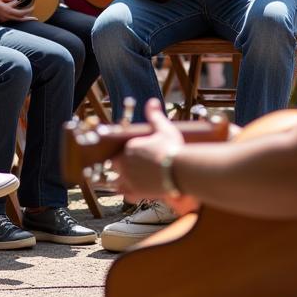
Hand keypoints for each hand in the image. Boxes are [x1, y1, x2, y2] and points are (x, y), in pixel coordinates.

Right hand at [0, 0, 34, 23]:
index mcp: (6, 9)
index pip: (20, 11)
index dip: (28, 9)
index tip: (33, 6)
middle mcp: (6, 16)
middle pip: (20, 18)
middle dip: (28, 17)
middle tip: (35, 18)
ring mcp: (4, 19)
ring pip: (16, 20)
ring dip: (23, 18)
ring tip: (31, 18)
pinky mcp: (2, 20)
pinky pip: (11, 19)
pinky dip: (17, 17)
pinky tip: (21, 16)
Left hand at [113, 100, 198, 215]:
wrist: (180, 170)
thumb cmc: (172, 148)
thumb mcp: (164, 128)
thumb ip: (155, 116)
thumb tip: (152, 101)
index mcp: (129, 147)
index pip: (120, 150)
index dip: (126, 153)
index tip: (135, 155)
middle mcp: (125, 163)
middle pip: (116, 165)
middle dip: (122, 166)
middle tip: (134, 167)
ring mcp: (129, 179)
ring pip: (117, 181)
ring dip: (122, 180)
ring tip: (132, 180)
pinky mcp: (136, 192)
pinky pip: (126, 194)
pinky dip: (128, 193)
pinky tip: (134, 192)